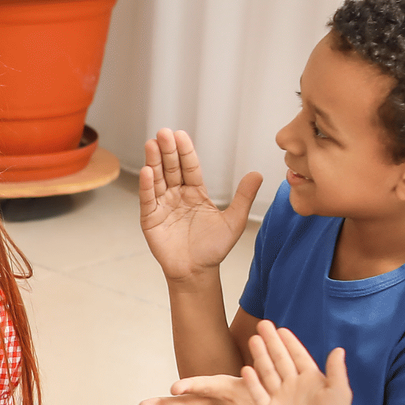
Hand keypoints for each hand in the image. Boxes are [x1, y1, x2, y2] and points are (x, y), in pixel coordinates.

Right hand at [139, 129, 260, 281]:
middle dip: (167, 150)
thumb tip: (257, 174)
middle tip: (164, 132)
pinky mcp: (150, 219)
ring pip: (157, 179)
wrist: (197, 272)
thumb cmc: (213, 249)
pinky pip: (148, 199)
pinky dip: (147, 186)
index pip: (190, 167)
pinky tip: (147, 171)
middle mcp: (177, 195)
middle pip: (171, 168)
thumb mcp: (233, 221)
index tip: (181, 135)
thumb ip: (243, 197)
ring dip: (154, 161)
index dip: (185, 152)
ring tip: (151, 143)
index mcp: (196, 193)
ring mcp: (162, 206)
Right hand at [238, 321, 351, 404]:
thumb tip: (338, 349)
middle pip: (279, 359)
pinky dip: (252, 382)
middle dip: (271, 342)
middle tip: (263, 324)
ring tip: (253, 339)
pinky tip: (246, 369)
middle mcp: (293, 387)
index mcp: (311, 381)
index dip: (290, 342)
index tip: (281, 328)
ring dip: (260, 356)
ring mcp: (279, 399)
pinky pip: (258, 393)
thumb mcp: (340, 393)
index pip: (297, 356)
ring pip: (267, 372)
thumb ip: (337, 371)